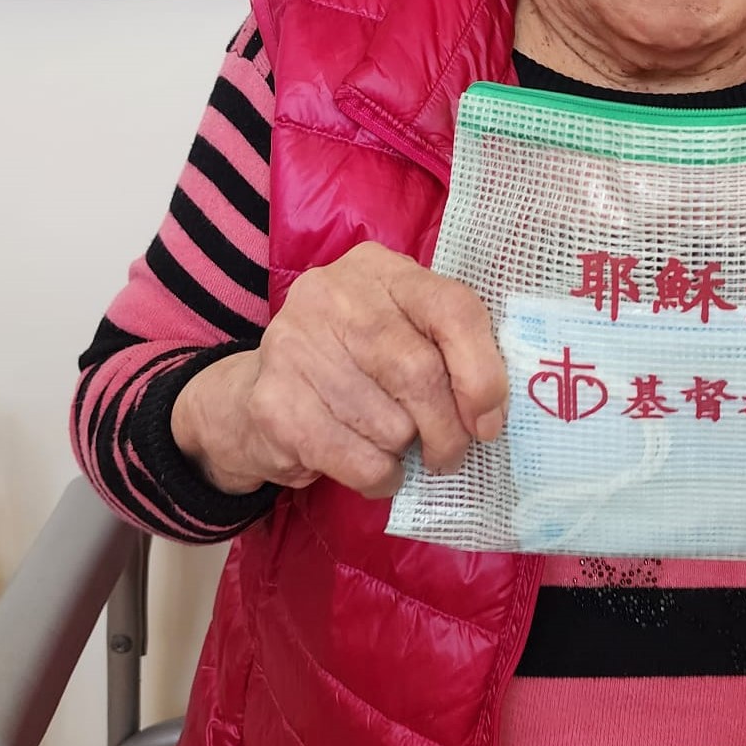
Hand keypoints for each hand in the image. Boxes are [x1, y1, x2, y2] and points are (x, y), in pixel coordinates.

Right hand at [170, 242, 507, 498]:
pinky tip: (372, 467)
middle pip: (420, 372)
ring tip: (394, 447)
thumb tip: (490, 412)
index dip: (481, 372)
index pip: (452, 308)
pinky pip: (358, 460)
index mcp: (379, 269)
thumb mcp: (402, 332)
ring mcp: (296, 344)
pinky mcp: (273, 401)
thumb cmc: (354, 365)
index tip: (487, 421)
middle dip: (447, 429)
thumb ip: (447, 349)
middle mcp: (333, 293)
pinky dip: (380, 477)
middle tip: (450, 453)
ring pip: (391, 424)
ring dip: (406, 453)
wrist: (254, 397)